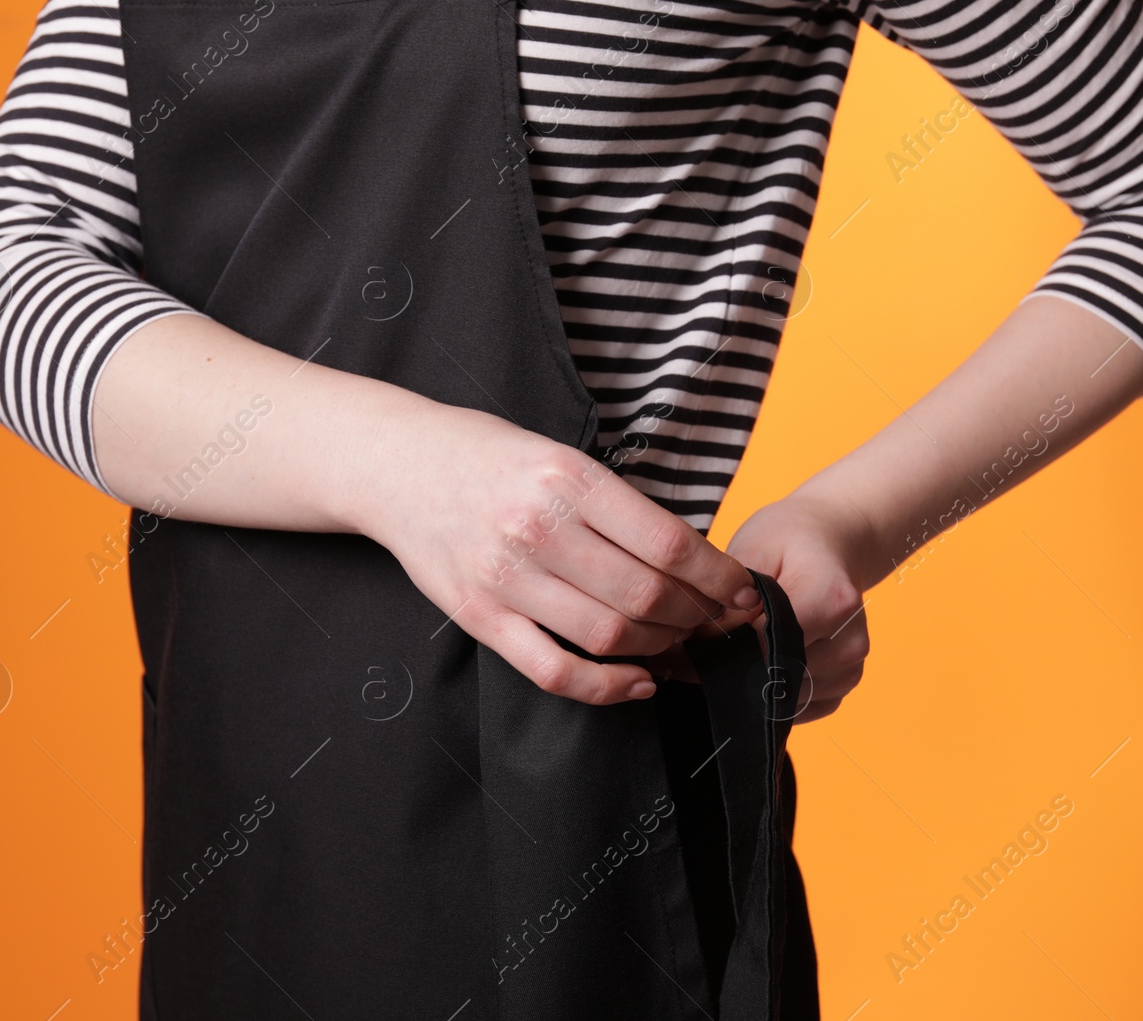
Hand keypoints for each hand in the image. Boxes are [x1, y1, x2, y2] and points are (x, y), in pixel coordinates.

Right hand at [357, 401, 760, 705]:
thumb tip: (693, 561)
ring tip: (678, 644)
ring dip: (660, 649)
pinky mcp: (479, 616)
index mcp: (570, 479)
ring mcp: (506, 577)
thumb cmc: (489, 456)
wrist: (397, 465)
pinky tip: (637, 682)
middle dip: (698, 618)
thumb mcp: (562, 456)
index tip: (745, 593)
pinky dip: (606, 687)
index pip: (669, 544)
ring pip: (609, 636)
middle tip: (715, 622)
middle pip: (647, 596)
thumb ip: (618, 506)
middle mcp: (540, 528)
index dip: (720, 579)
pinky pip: (554, 670)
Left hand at [700, 490, 876, 723]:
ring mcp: (851, 667)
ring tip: (735, 649)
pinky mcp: (844, 683)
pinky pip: (797, 706)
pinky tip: (762, 660)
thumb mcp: (753, 551)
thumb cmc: (789, 539)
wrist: (833, 541)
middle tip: (700, 651)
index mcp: (831, 600)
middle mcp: (849, 640)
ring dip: (751, 682)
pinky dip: (772, 690)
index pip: (762, 644)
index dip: (719, 648)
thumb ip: (728, 601)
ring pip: (781, 697)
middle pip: (773, 676)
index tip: (688, 646)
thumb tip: (697, 649)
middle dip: (732, 669)